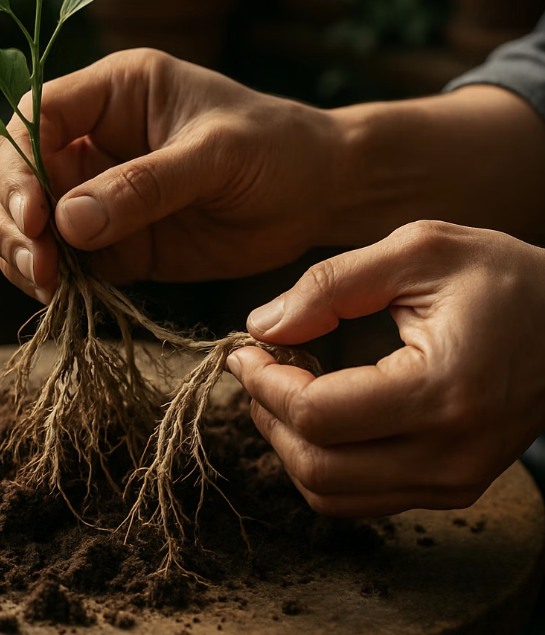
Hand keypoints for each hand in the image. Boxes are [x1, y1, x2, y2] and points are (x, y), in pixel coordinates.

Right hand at [0, 48, 338, 300]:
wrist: (319, 193)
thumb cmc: (277, 148)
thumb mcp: (217, 155)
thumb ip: (145, 184)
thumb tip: (66, 222)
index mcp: (114, 92)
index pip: (34, 116)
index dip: (17, 164)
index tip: (35, 215)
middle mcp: (95, 139)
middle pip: (13, 171)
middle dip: (9, 216)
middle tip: (36, 262)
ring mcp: (101, 193)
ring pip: (28, 220)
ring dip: (21, 253)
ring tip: (48, 285)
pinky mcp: (116, 241)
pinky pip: (66, 260)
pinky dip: (53, 280)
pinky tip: (64, 298)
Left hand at [228, 220, 544, 516]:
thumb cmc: (502, 278)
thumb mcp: (418, 251)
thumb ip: (331, 285)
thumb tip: (263, 326)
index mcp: (442, 391)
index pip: (318, 415)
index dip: (265, 382)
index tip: (245, 348)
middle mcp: (450, 454)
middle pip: (316, 466)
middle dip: (267, 414)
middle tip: (259, 365)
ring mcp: (454, 480)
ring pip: (331, 493)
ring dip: (288, 442)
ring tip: (284, 385)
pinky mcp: (451, 486)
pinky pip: (359, 497)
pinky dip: (321, 459)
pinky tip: (320, 409)